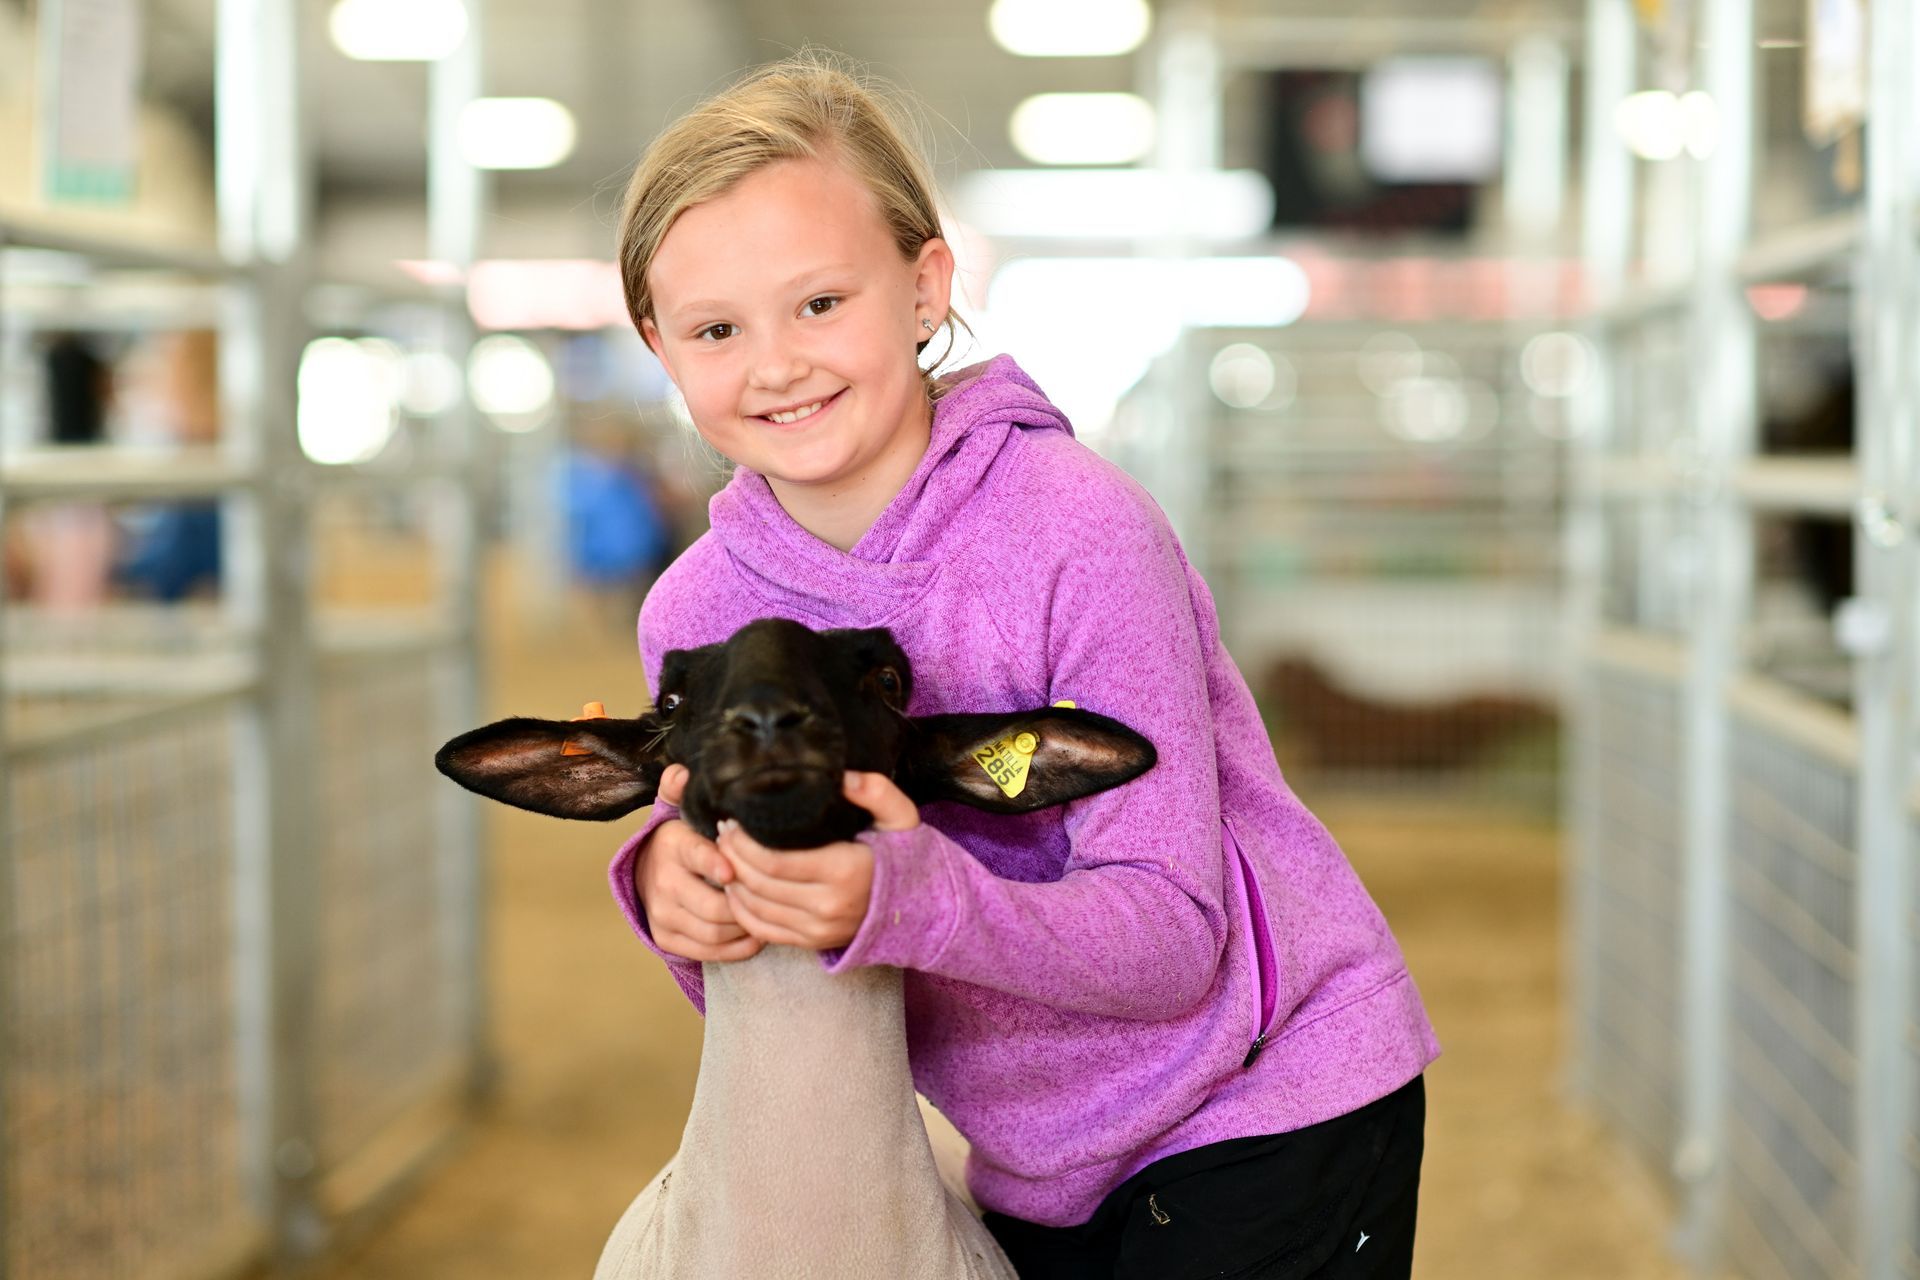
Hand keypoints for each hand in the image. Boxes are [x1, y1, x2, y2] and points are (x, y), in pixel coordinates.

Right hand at [634, 765, 762, 962]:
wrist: (649, 870)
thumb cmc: (686, 840)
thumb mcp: (683, 811)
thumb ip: (684, 791)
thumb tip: (681, 772)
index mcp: (673, 845)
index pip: (696, 856)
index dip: (716, 865)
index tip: (735, 870)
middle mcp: (663, 882)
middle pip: (712, 906)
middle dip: (746, 904)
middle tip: (774, 900)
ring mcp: (662, 913)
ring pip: (713, 932)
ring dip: (746, 928)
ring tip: (769, 916)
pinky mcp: (665, 938)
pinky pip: (707, 952)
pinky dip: (736, 948)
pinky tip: (755, 935)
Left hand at [716, 771, 918, 950]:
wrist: (921, 908)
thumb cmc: (906, 856)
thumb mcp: (901, 818)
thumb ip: (876, 791)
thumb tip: (841, 776)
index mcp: (845, 870)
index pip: (774, 861)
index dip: (743, 843)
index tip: (732, 821)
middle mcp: (828, 905)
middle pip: (758, 884)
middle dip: (731, 857)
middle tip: (723, 833)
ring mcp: (819, 929)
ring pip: (755, 908)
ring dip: (732, 881)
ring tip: (725, 855)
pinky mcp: (812, 942)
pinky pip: (763, 930)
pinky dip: (741, 910)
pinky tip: (735, 888)